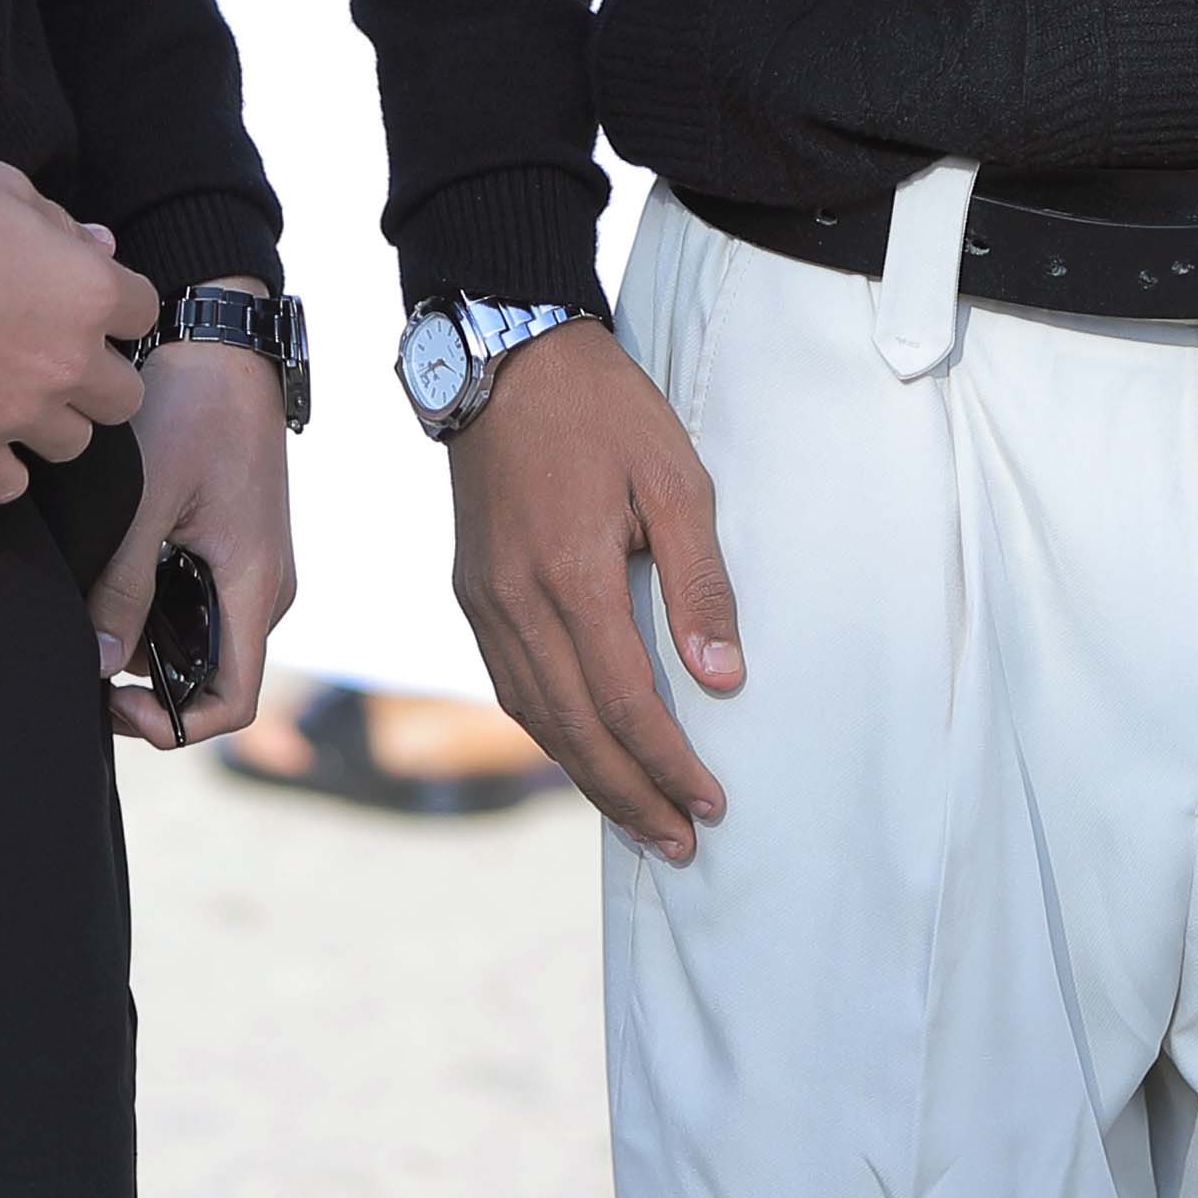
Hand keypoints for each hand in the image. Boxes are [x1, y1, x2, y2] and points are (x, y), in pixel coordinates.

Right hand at [0, 164, 154, 502]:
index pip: (143, 314)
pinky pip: (9, 487)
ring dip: (55, 423)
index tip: (84, 300)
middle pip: (124, 398)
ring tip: (20, 397)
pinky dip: (1, 469)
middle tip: (58, 356)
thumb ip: (65, 223)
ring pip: (75, 446)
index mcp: (91, 292)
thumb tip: (101, 245)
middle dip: (98, 377)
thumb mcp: (8, 188)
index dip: (115, 305)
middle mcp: (68, 361)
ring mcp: (19, 411)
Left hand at [90, 327, 297, 747]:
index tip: (112, 699)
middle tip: (83, 656)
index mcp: (254, 584)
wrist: (224, 345)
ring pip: (202, 641)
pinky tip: (115, 578)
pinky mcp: (237, 545)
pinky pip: (201, 604)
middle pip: (212, 677)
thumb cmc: (192, 410)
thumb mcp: (147, 498)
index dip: (173, 724)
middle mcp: (265, 586)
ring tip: (92, 611)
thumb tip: (98, 665)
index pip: (232, 702)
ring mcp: (254, 566)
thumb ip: (123, 585)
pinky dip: (158, 610)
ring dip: (149, 645)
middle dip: (150, 685)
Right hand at [444, 320, 742, 860]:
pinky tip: (581, 749)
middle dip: (629, 796)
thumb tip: (723, 680)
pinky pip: (510, 684)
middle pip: (575, 730)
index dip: (669, 763)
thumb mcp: (676, 477)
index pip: (627, 703)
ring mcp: (486, 600)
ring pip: (535, 716)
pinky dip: (549, 730)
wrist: (506, 354)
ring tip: (638, 817)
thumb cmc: (605, 409)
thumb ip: (700, 581)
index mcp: (572, 575)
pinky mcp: (474, 590)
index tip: (711, 801)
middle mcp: (517, 602)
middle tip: (679, 844)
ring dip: (586, 776)